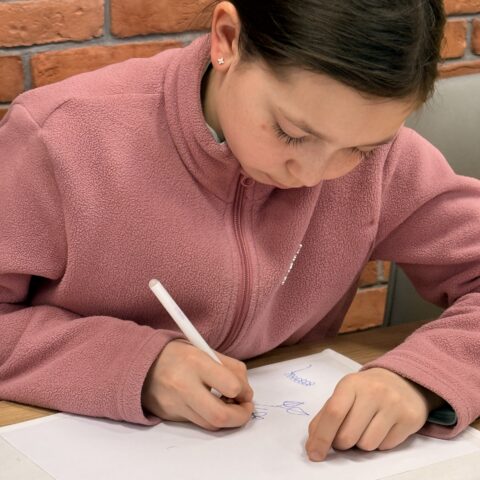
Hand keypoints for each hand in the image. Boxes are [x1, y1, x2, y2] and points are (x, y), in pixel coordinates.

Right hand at [142, 339, 253, 429]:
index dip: (244, 391)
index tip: (245, 390)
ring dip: (227, 419)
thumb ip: (228, 367)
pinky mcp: (171, 416)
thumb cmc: (178, 354)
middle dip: (241, 416)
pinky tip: (211, 406)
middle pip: (220, 415)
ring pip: (211, 424)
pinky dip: (210, 418)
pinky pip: (198, 423)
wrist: (141, 363)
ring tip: (229, 406)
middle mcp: (184, 385)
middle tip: (245, 409)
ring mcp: (176, 404)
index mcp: (196, 362)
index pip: (230, 385)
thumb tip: (246, 390)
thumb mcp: (203, 349)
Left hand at [306, 367, 443, 460]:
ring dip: (361, 444)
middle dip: (341, 443)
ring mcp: (394, 405)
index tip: (314, 454)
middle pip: (348, 436)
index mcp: (351, 384)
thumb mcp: (344, 393)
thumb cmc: (366, 390)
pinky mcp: (410, 419)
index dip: (322, 437)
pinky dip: (379, 444)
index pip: (333, 413)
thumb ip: (326, 415)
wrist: (402, 380)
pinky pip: (386, 447)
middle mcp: (373, 392)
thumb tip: (313, 443)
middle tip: (345, 435)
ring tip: (365, 428)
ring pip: (367, 445)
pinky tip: (382, 428)